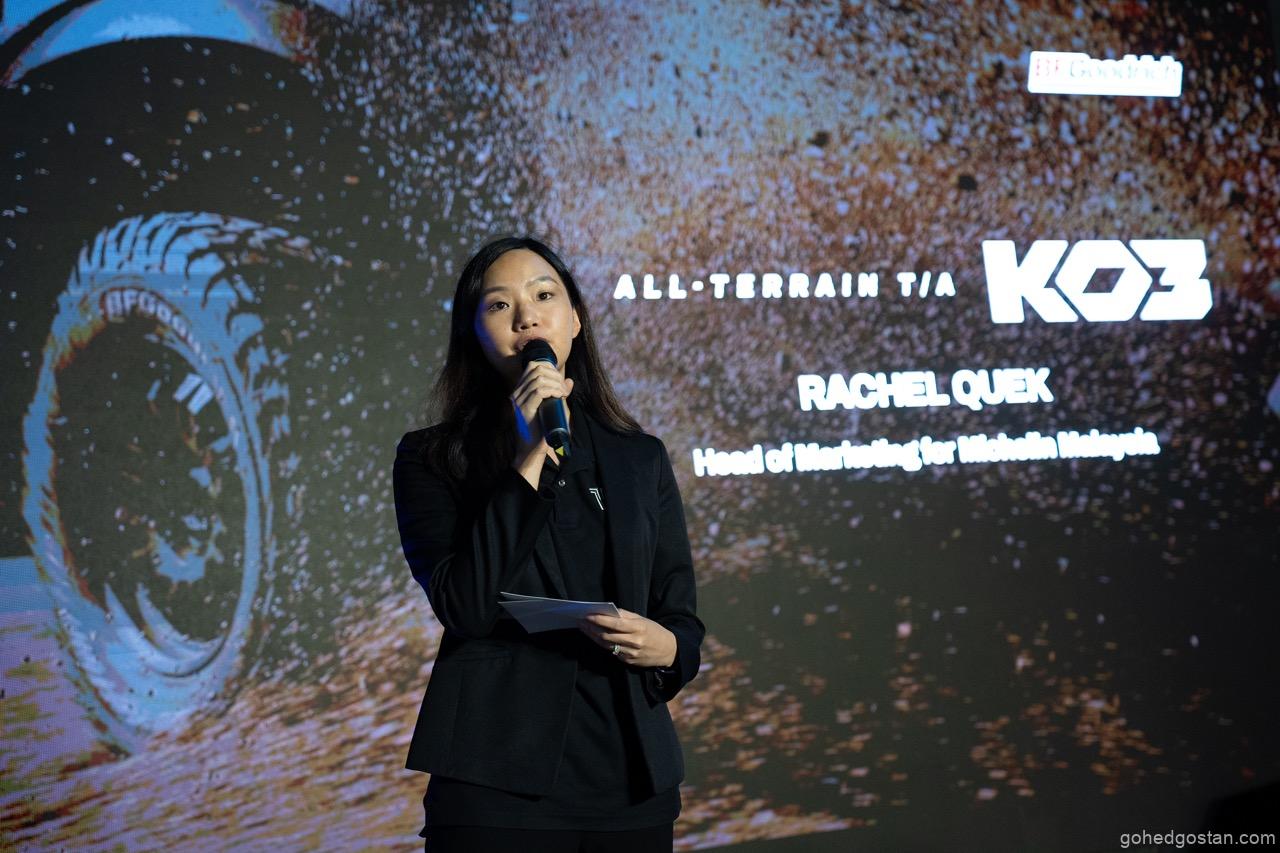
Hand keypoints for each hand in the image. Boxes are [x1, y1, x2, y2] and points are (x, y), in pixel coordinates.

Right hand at [510, 361, 572, 484]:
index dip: (549, 367)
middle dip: (554, 374)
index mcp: (521, 391)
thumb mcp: (554, 408)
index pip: (532, 366)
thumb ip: (560, 393)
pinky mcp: (524, 410)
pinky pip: (539, 392)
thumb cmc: (543, 430)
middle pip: (536, 369)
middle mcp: (517, 394)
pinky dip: (552, 390)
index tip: (560, 380)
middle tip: (563, 389)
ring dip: (555, 383)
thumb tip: (569, 380)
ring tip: (563, 394)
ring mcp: (519, 401)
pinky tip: (559, 396)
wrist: (533, 450)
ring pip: (538, 379)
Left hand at [580, 608, 676, 667]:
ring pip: (606, 645)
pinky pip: (612, 652)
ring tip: (584, 628)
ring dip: (593, 636)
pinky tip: (595, 637)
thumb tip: (607, 611)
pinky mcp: (628, 662)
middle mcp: (634, 642)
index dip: (599, 620)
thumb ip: (625, 616)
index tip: (587, 615)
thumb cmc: (653, 631)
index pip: (615, 624)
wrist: (668, 651)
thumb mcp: (643, 619)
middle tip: (580, 621)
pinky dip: (602, 644)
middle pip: (607, 636)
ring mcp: (630, 654)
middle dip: (592, 628)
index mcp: (639, 628)